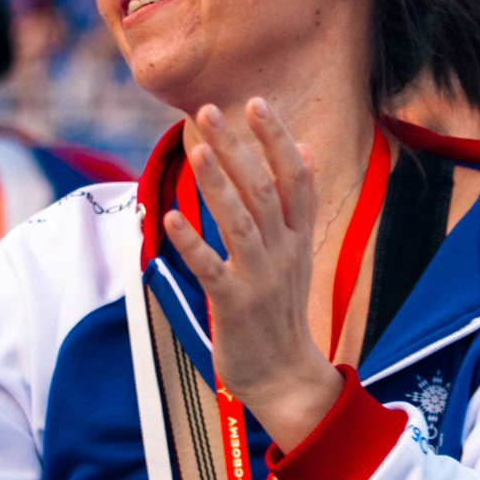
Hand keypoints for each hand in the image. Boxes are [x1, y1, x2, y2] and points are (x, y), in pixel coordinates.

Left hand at [163, 101, 344, 451]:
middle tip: (210, 110)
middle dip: (237, 149)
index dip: (275, 139)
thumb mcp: (300, 252)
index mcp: (299, 237)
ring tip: (196, 149)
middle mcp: (284, 252)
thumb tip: (308, 149)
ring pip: (241, 223)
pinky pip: (212, 270)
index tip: (255, 103)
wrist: (285, 376)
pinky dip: (193, 243)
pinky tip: (171, 218)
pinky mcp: (235, 306)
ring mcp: (261, 279)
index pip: (293, 178)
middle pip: (262, 191)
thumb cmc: (282, 310)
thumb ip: (302, 202)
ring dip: (217, 184)